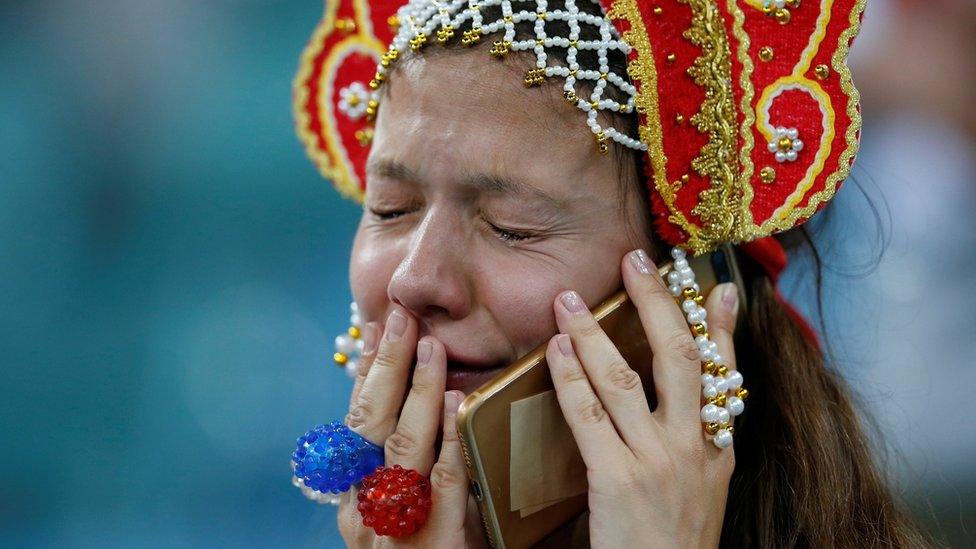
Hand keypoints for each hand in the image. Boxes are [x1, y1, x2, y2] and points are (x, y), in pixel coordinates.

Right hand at [339, 308, 488, 547]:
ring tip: (431, 347)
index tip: (378, 325)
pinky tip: (456, 406)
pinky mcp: (430, 544)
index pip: (354, 418)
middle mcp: (358, 505)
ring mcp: (389, 525)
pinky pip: (439, 486)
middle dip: (386, 366)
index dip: (367, 369)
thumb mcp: (398, 503)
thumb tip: (418, 392)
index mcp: (348, 491)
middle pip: (368, 423)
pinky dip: (448, 442)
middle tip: (403, 318)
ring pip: (399, 448)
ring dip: (417, 392)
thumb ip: (404, 455)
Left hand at [545, 249, 739, 548]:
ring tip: (568, 300)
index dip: (720, 323)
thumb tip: (695, 397)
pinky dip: (570, 376)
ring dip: (593, 332)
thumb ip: (700, 439)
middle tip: (636, 260)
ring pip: (624, 378)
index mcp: (718, 448)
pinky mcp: (618, 480)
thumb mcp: (704, 489)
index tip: (714, 282)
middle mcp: (694, 447)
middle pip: (680, 356)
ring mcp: (657, 461)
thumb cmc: (673, 541)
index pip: (724, 370)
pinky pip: (588, 415)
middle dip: (657, 302)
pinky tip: (556, 349)